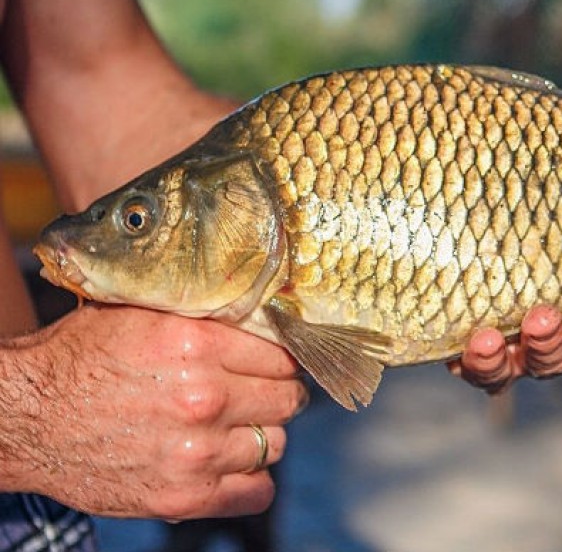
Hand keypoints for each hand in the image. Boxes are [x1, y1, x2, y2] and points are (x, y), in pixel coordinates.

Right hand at [0, 305, 307, 519]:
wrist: (24, 419)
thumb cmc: (78, 361)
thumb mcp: (140, 313)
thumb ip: (201, 314)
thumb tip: (256, 311)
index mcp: (197, 344)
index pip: (282, 355)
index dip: (278, 361)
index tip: (270, 367)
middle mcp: (205, 397)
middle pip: (288, 399)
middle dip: (277, 396)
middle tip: (258, 397)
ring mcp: (198, 451)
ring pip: (277, 444)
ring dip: (261, 437)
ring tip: (236, 430)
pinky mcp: (184, 496)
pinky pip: (257, 492)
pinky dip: (252, 481)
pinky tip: (232, 466)